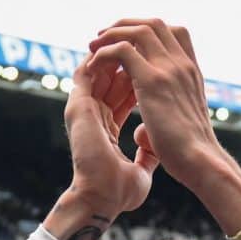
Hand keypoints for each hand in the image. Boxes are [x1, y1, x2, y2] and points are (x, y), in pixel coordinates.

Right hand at [57, 50, 156, 229]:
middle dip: (130, 56)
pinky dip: (102, 57)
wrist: (103, 199)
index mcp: (107, 125)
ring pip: (98, 68)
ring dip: (116, 52)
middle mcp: (94, 113)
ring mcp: (84, 108)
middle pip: (112, 74)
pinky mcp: (78, 106)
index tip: (162, 62)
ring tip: (136, 40)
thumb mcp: (141, 168)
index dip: (141, 72)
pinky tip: (121, 47)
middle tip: (149, 44)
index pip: (125, 90)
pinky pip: (86, 70)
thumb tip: (153, 144)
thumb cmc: (120, 192)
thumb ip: (146, 152)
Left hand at [88, 19, 240, 230]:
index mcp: (191, 73)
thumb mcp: (180, 130)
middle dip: (126, 25)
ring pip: (139, 31)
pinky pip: (123, 50)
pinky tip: (93, 65)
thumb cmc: (190, 155)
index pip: (175, 33)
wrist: (200, 162)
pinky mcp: (153, 81)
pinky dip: (105, 52)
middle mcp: (183, 65)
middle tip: (104, 36)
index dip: (149, 31)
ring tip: (93, 45)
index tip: (128, 41)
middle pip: (155, 24)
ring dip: (112, 34)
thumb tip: (142, 132)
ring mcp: (170, 70)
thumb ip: (160, 123)